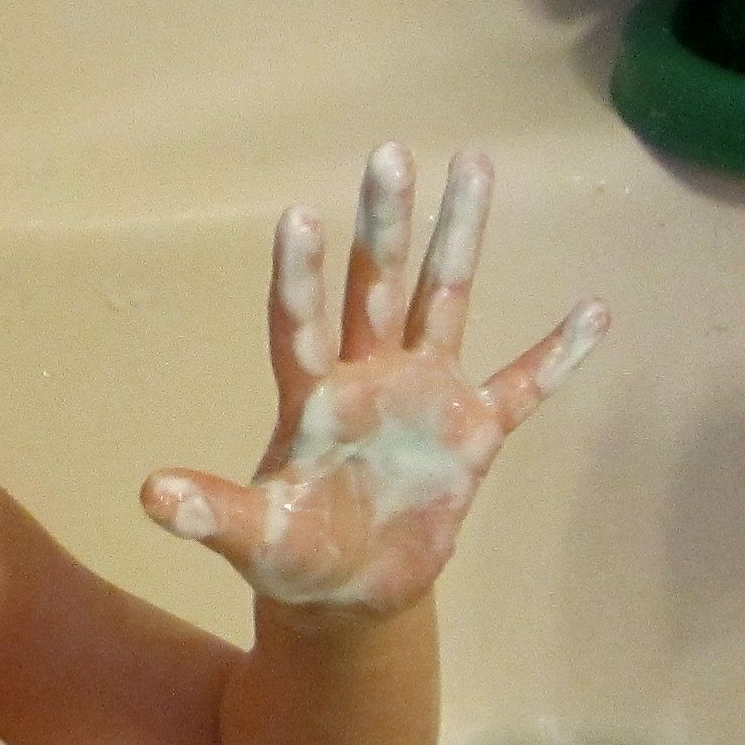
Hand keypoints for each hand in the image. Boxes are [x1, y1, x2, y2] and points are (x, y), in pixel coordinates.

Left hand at [143, 145, 606, 617]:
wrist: (349, 592)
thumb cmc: (293, 555)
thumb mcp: (252, 539)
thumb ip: (212, 513)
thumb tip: (151, 497)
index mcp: (311, 399)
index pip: (300, 326)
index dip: (301, 278)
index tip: (299, 218)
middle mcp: (367, 377)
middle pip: (376, 287)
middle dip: (384, 224)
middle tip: (390, 152)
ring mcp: (422, 397)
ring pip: (443, 302)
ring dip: (458, 239)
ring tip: (475, 162)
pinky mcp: (470, 434)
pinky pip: (521, 387)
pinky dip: (556, 356)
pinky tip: (594, 311)